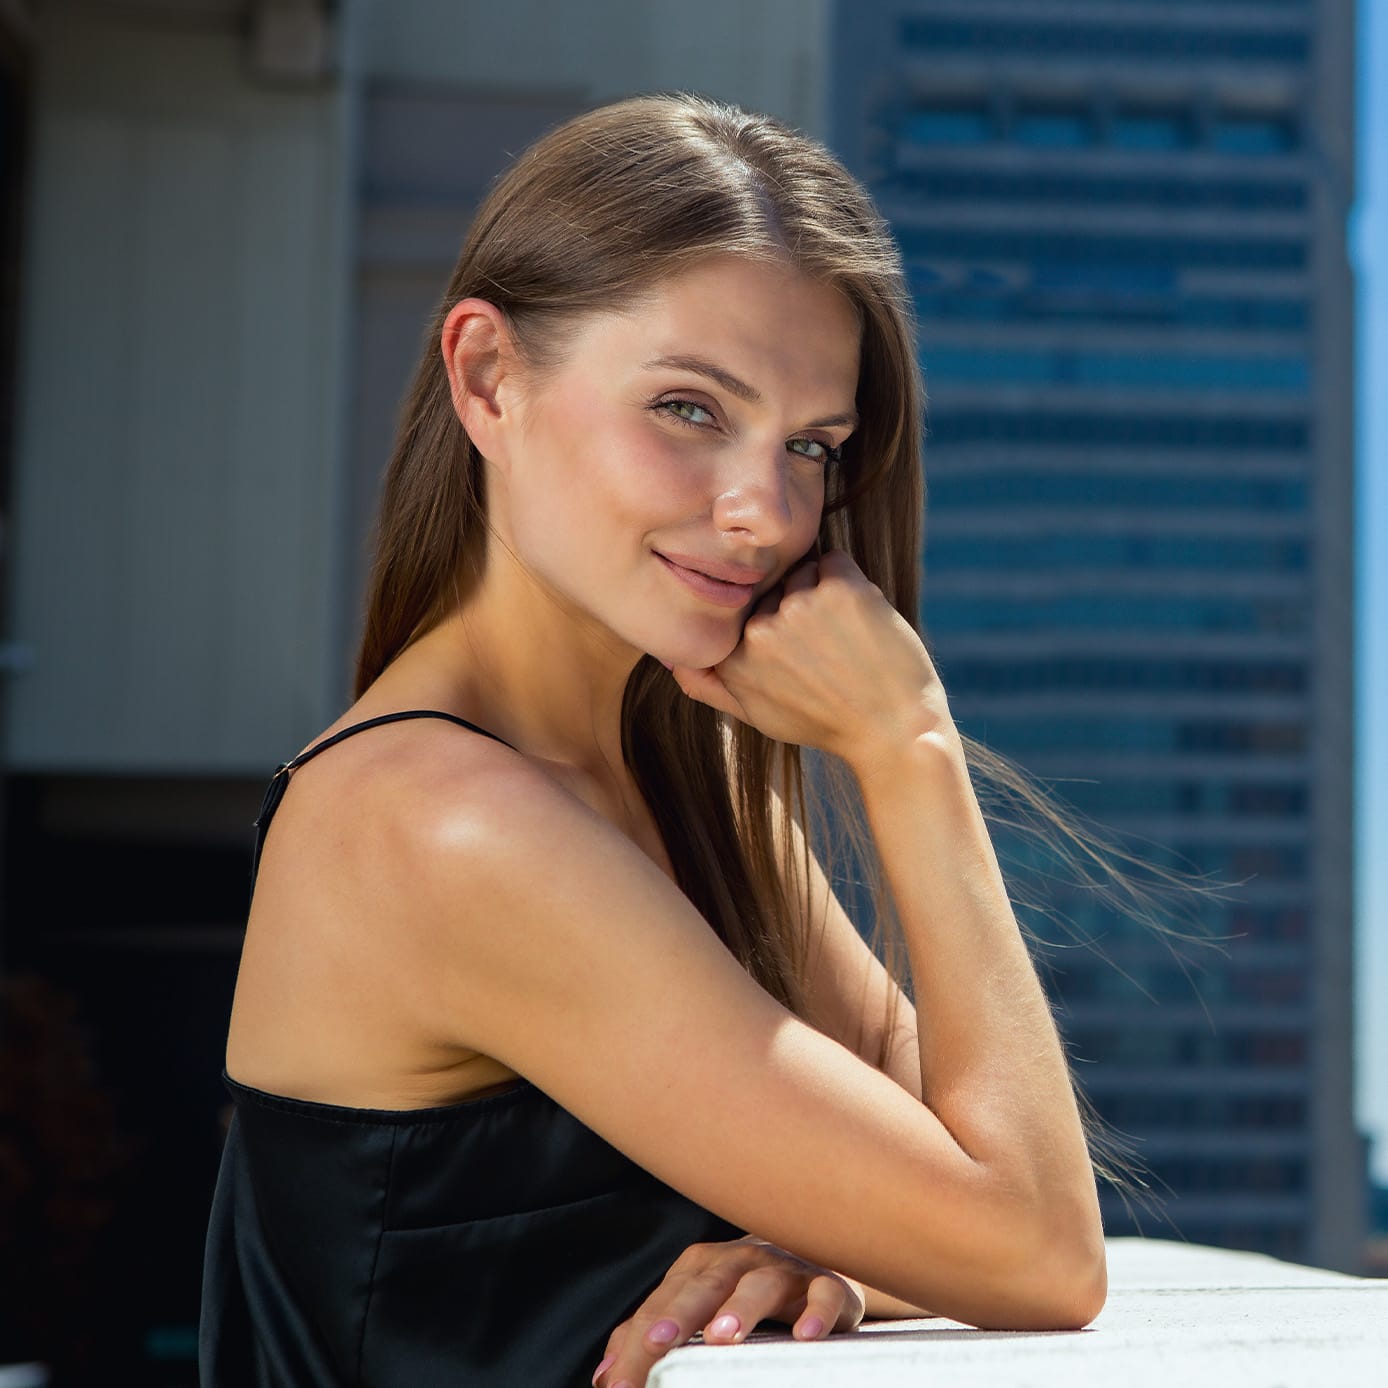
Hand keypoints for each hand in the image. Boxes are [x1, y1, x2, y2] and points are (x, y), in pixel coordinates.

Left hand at [591, 1235, 863, 1387]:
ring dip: (740, 1308)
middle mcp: (739, 1261)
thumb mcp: (696, 1309)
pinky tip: (805, 1334)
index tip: (621, 1382)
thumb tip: (606, 1376)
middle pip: (705, 1285)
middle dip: (679, 1315)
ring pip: (761, 1283)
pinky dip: (816, 1311)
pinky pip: (824, 1293)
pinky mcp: (826, 1283)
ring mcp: (783, 1269)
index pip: (664, 1303)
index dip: (640, 1340)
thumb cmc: (742, 1292)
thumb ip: (651, 1337)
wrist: (812, 1260)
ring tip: (722, 1337)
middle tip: (657, 1344)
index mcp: (702, 1268)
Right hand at [671, 550, 954, 773]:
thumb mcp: (755, 714)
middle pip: (770, 586)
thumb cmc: (826, 723)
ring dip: (825, 595)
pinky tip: (862, 624)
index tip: (795, 654)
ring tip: (845, 643)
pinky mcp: (841, 589)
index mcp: (732, 658)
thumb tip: (667, 657)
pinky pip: (836, 561)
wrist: (894, 732)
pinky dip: (851, 583)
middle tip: (825, 655)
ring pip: (803, 571)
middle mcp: (758, 630)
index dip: (767, 621)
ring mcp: (798, 606)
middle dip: (796, 608)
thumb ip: (707, 685)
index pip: (737, 607)